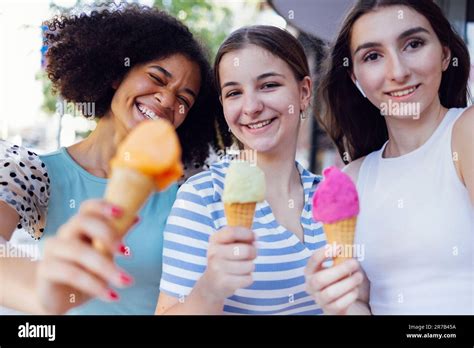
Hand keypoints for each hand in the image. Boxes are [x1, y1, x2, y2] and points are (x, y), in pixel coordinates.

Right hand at [36, 199, 135, 313]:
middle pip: (81, 222)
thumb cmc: (84, 270)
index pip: (87, 207)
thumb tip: (136, 217)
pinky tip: (112, 295)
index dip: (102, 206)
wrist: (59, 297)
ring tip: (126, 280)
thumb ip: (117, 235)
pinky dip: (94, 285)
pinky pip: (71, 273)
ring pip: (79, 251)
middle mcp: (64, 234)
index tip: (121, 212)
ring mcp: (53, 250)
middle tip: (127, 252)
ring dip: (106, 267)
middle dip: (107, 234)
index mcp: (79, 226)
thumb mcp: (104, 253)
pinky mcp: (46, 270)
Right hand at [197, 226, 256, 303]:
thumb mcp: (229, 244)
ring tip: (243, 267)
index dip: (248, 234)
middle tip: (251, 255)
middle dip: (253, 252)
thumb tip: (256, 243)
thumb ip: (243, 238)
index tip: (253, 238)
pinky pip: (248, 279)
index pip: (234, 232)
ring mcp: (217, 268)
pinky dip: (248, 278)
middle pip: (245, 250)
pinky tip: (240, 277)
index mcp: (215, 239)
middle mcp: (214, 252)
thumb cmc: (226, 258)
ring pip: (249, 266)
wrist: (211, 282)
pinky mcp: (223, 282)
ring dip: (250, 266)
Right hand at [305, 245, 363, 314]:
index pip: (312, 261)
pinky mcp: (330, 309)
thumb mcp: (335, 267)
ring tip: (358, 276)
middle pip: (320, 279)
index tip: (339, 247)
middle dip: (340, 270)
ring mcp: (319, 299)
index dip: (324, 253)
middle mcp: (311, 286)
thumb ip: (338, 257)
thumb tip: (349, 244)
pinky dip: (350, 295)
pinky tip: (355, 289)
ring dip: (348, 283)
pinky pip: (340, 303)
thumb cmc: (337, 279)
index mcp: (310, 271)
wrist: (339, 300)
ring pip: (330, 293)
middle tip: (355, 263)